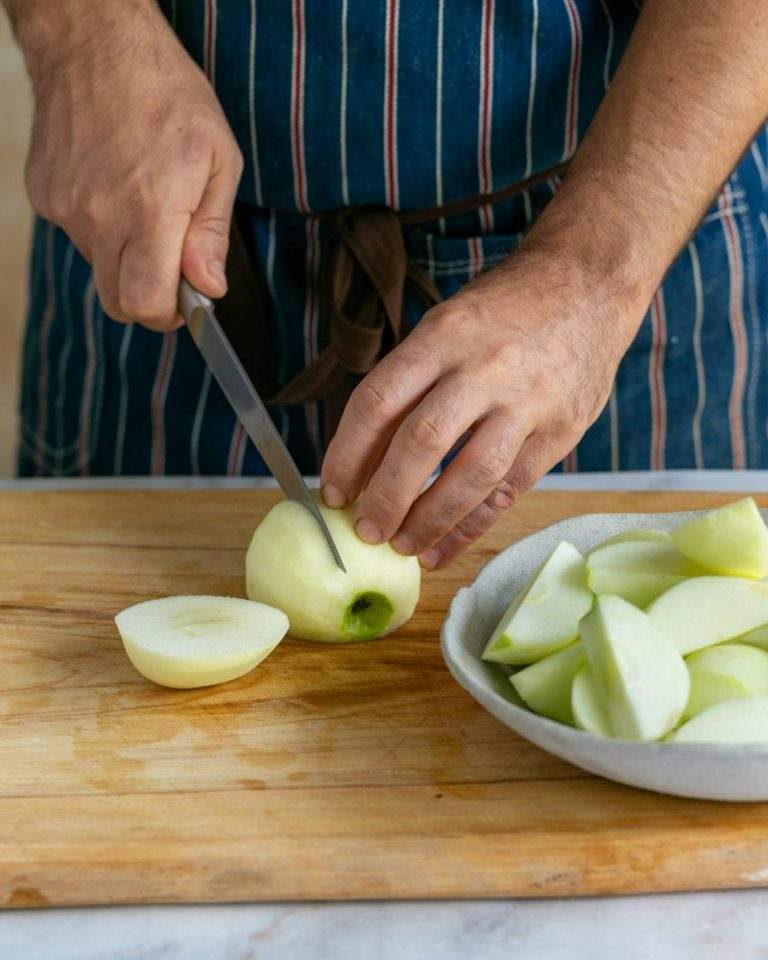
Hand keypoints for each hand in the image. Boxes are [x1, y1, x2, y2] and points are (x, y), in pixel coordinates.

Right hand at [20, 0, 242, 329]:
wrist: (95, 42)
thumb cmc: (167, 93)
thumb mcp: (219, 159)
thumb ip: (212, 233)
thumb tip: (208, 287)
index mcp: (149, 212)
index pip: (144, 303)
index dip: (167, 313)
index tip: (184, 300)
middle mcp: (100, 217)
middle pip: (118, 302)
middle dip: (147, 298)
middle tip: (169, 268)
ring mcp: (66, 208)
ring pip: (98, 268)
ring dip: (125, 256)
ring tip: (142, 204)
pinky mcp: (44, 195)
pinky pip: (76, 235)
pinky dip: (99, 226)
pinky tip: (113, 185)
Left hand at [320, 244, 642, 568]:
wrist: (589, 285)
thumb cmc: (503, 311)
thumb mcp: (447, 324)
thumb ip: (410, 383)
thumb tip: (364, 458)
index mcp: (443, 336)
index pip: (379, 401)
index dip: (347, 454)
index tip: (333, 491)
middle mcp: (483, 368)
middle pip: (421, 442)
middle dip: (386, 496)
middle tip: (366, 529)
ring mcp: (527, 402)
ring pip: (470, 475)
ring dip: (429, 520)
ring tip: (403, 547)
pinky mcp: (560, 431)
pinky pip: (508, 491)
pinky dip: (471, 526)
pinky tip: (444, 547)